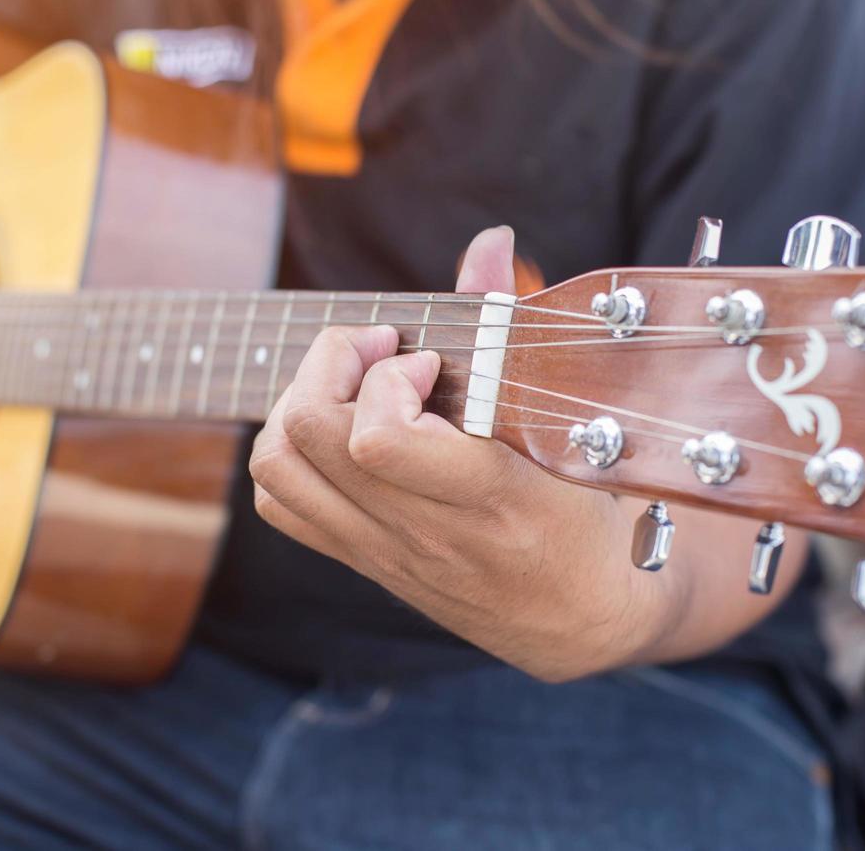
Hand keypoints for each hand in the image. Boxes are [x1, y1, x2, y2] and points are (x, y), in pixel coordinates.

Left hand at [249, 227, 665, 681]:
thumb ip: (512, 328)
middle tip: (382, 352)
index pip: (378, 439)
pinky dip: (292, 450)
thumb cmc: (586, 512)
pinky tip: (343, 429)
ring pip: (278, 468)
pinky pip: (281, 503)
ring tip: (355, 384)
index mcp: (484, 497)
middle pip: (308, 437)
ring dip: (300, 403)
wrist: (577, 620)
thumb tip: (487, 243)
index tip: (427, 361)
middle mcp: (419, 530)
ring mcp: (379, 549)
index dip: (386, 378)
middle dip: (331, 365)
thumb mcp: (570, 425)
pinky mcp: (359, 559)